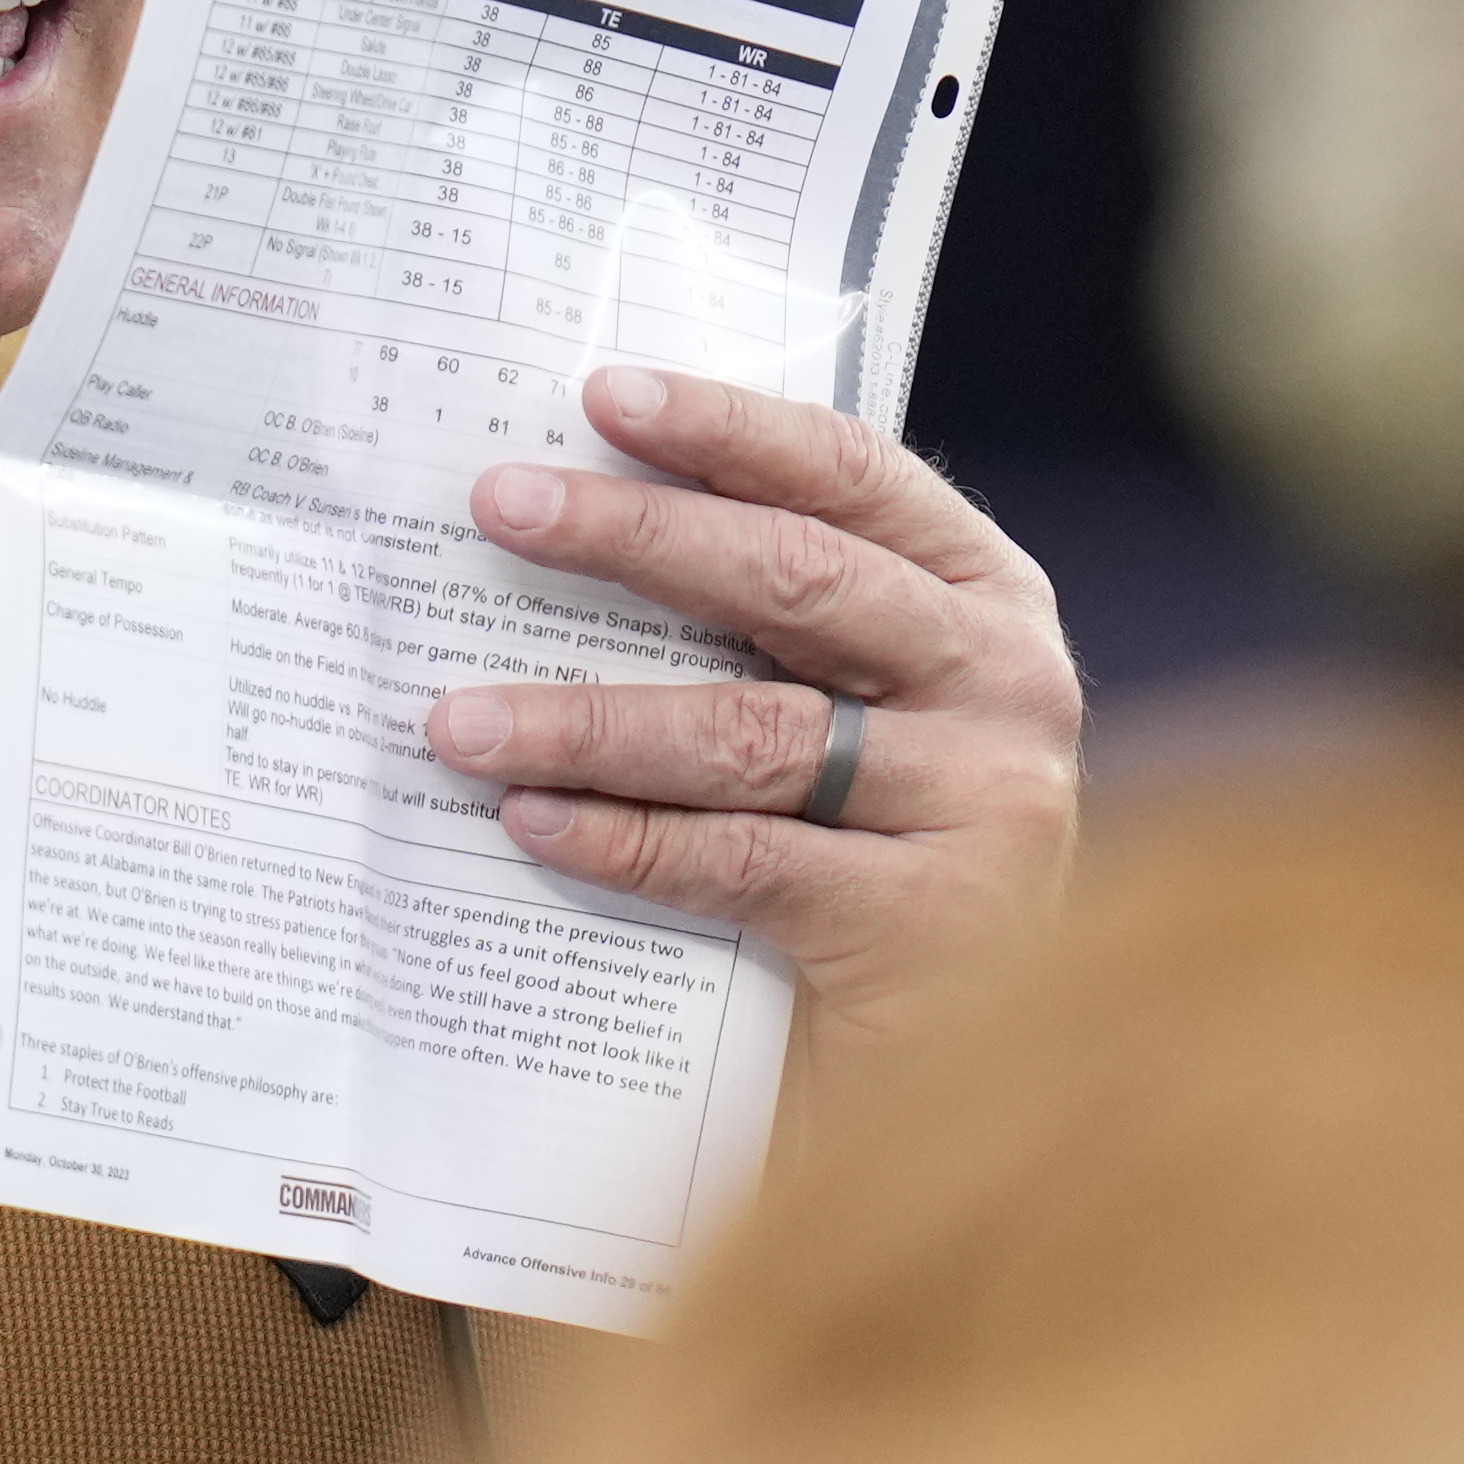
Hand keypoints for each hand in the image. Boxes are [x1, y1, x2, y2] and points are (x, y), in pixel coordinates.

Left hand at [424, 365, 1082, 1042]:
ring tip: (457, 715)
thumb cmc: (882, 864)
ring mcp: (985, 805)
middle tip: (498, 506)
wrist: (979, 1067)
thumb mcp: (855, 718)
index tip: (604, 396)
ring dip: (586, 718)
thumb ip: (772, 630)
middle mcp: (1006, 684)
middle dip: (631, 536)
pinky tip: (527, 822)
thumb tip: (575, 521)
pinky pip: (742, 861)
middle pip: (794, 582)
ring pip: (751, 733)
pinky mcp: (932, 926)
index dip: (729, 430)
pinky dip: (623, 838)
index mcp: (986, 600)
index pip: (854, 477)